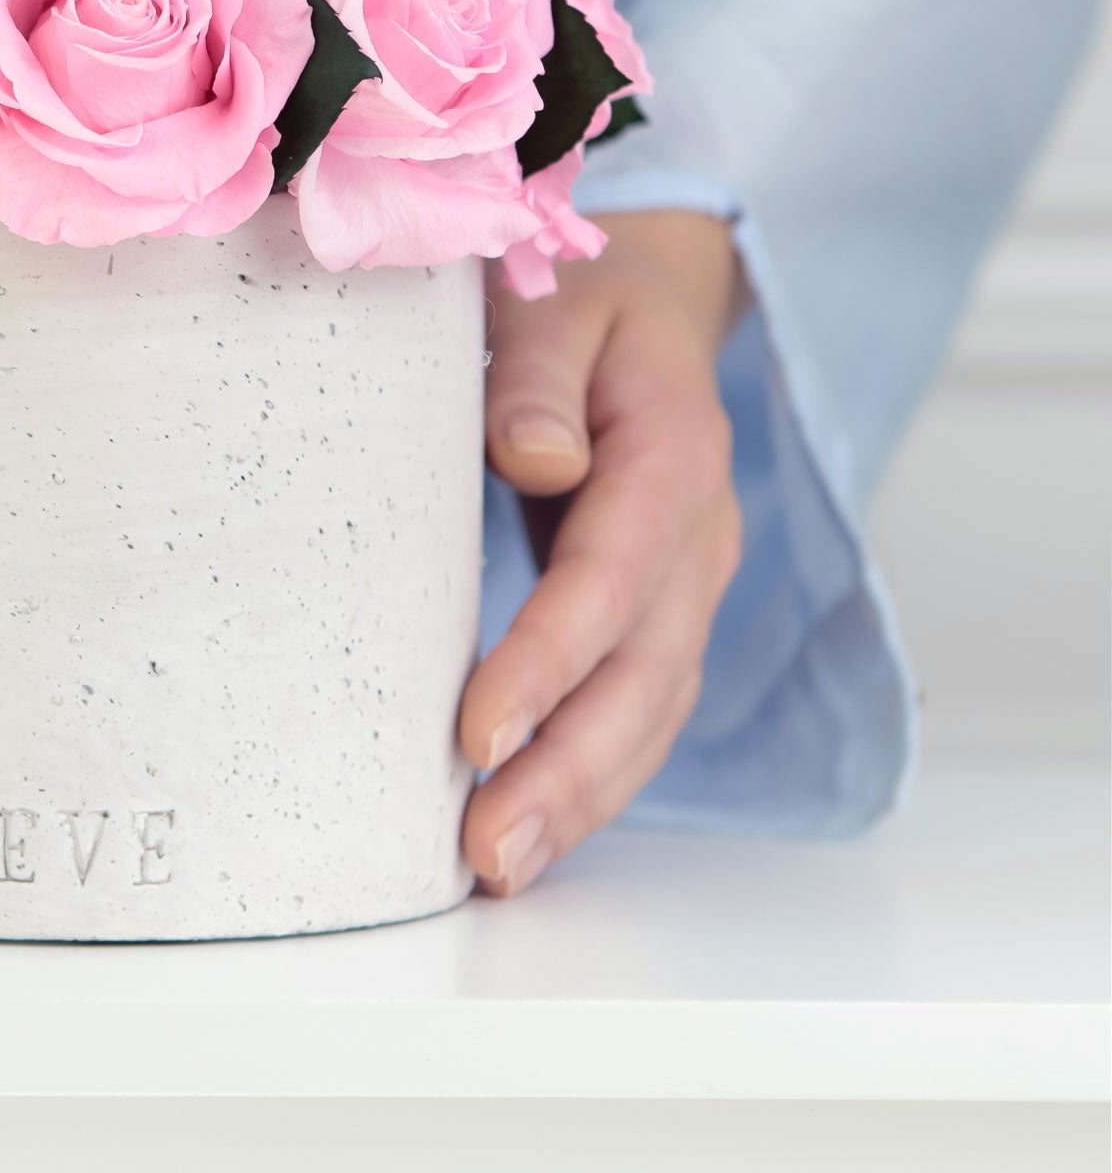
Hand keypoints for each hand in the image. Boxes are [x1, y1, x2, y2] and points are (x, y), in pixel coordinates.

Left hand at [459, 210, 745, 896]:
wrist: (646, 307)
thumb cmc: (580, 306)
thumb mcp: (554, 304)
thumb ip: (538, 374)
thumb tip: (535, 458)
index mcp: (671, 452)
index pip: (613, 576)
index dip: (551, 659)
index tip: (477, 731)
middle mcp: (695, 536)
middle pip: (644, 673)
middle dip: (568, 770)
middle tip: (487, 847)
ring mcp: (688, 587)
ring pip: (652, 712)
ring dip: (583, 799)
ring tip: (499, 868)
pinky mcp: (660, 618)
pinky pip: (640, 713)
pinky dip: (594, 783)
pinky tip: (532, 835)